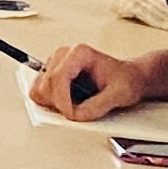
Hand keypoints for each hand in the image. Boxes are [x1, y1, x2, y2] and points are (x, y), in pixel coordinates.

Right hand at [32, 39, 167, 118]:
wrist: (129, 78)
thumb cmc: (125, 80)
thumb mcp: (119, 94)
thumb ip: (97, 106)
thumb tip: (76, 115)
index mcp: (79, 53)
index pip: (58, 77)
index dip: (63, 101)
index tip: (72, 114)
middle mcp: (63, 56)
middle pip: (45, 84)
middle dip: (58, 104)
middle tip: (76, 113)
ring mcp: (55, 65)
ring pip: (39, 89)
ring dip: (53, 104)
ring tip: (73, 107)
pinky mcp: (52, 75)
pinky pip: (40, 92)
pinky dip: (51, 103)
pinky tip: (68, 104)